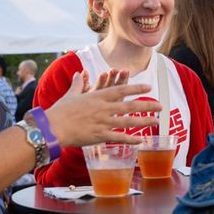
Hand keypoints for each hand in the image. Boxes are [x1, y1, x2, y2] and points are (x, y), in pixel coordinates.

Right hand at [44, 72, 159, 146]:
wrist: (52, 127)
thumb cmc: (60, 111)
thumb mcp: (71, 94)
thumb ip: (79, 84)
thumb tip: (80, 74)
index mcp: (98, 96)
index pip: (122, 90)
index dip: (137, 88)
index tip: (148, 87)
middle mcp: (104, 108)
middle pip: (130, 106)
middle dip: (148, 105)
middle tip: (161, 106)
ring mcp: (103, 122)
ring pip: (128, 121)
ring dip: (144, 121)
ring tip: (156, 122)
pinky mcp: (100, 136)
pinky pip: (119, 138)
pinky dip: (131, 139)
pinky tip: (141, 140)